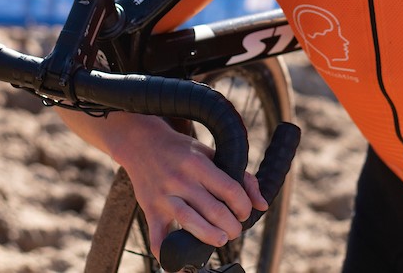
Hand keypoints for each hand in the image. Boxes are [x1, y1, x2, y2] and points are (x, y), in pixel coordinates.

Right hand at [110, 114, 268, 257]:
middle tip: (234, 230)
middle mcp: (181, 180)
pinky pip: (158, 238)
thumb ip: (239, 176)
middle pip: (214, 211)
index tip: (244, 213)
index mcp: (199, 164)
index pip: (230, 190)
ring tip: (221, 239)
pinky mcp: (150, 210)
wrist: (141, 142)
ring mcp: (164, 196)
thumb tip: (262, 205)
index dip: (243, 207)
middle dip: (232, 227)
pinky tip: (180, 264)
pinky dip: (167, 255)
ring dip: (211, 237)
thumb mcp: (211, 153)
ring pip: (190, 223)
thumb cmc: (182, 151)